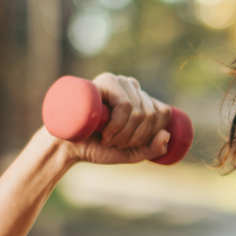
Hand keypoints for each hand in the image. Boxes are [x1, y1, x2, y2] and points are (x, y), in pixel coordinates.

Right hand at [59, 73, 175, 164]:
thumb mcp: (131, 152)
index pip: (163, 112)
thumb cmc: (98, 147)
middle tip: (115, 143)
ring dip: (125, 135)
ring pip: (140, 111)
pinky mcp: (104, 83)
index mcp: (141, 98)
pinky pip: (126, 105)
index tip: (132, 145)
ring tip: (108, 139)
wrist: (67, 146)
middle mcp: (131, 86)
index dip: (153, 133)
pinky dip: (118, 125)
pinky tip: (106, 132)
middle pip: (152, 114)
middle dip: (136, 138)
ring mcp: (118, 82)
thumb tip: (167, 134)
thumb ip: (152, 149)